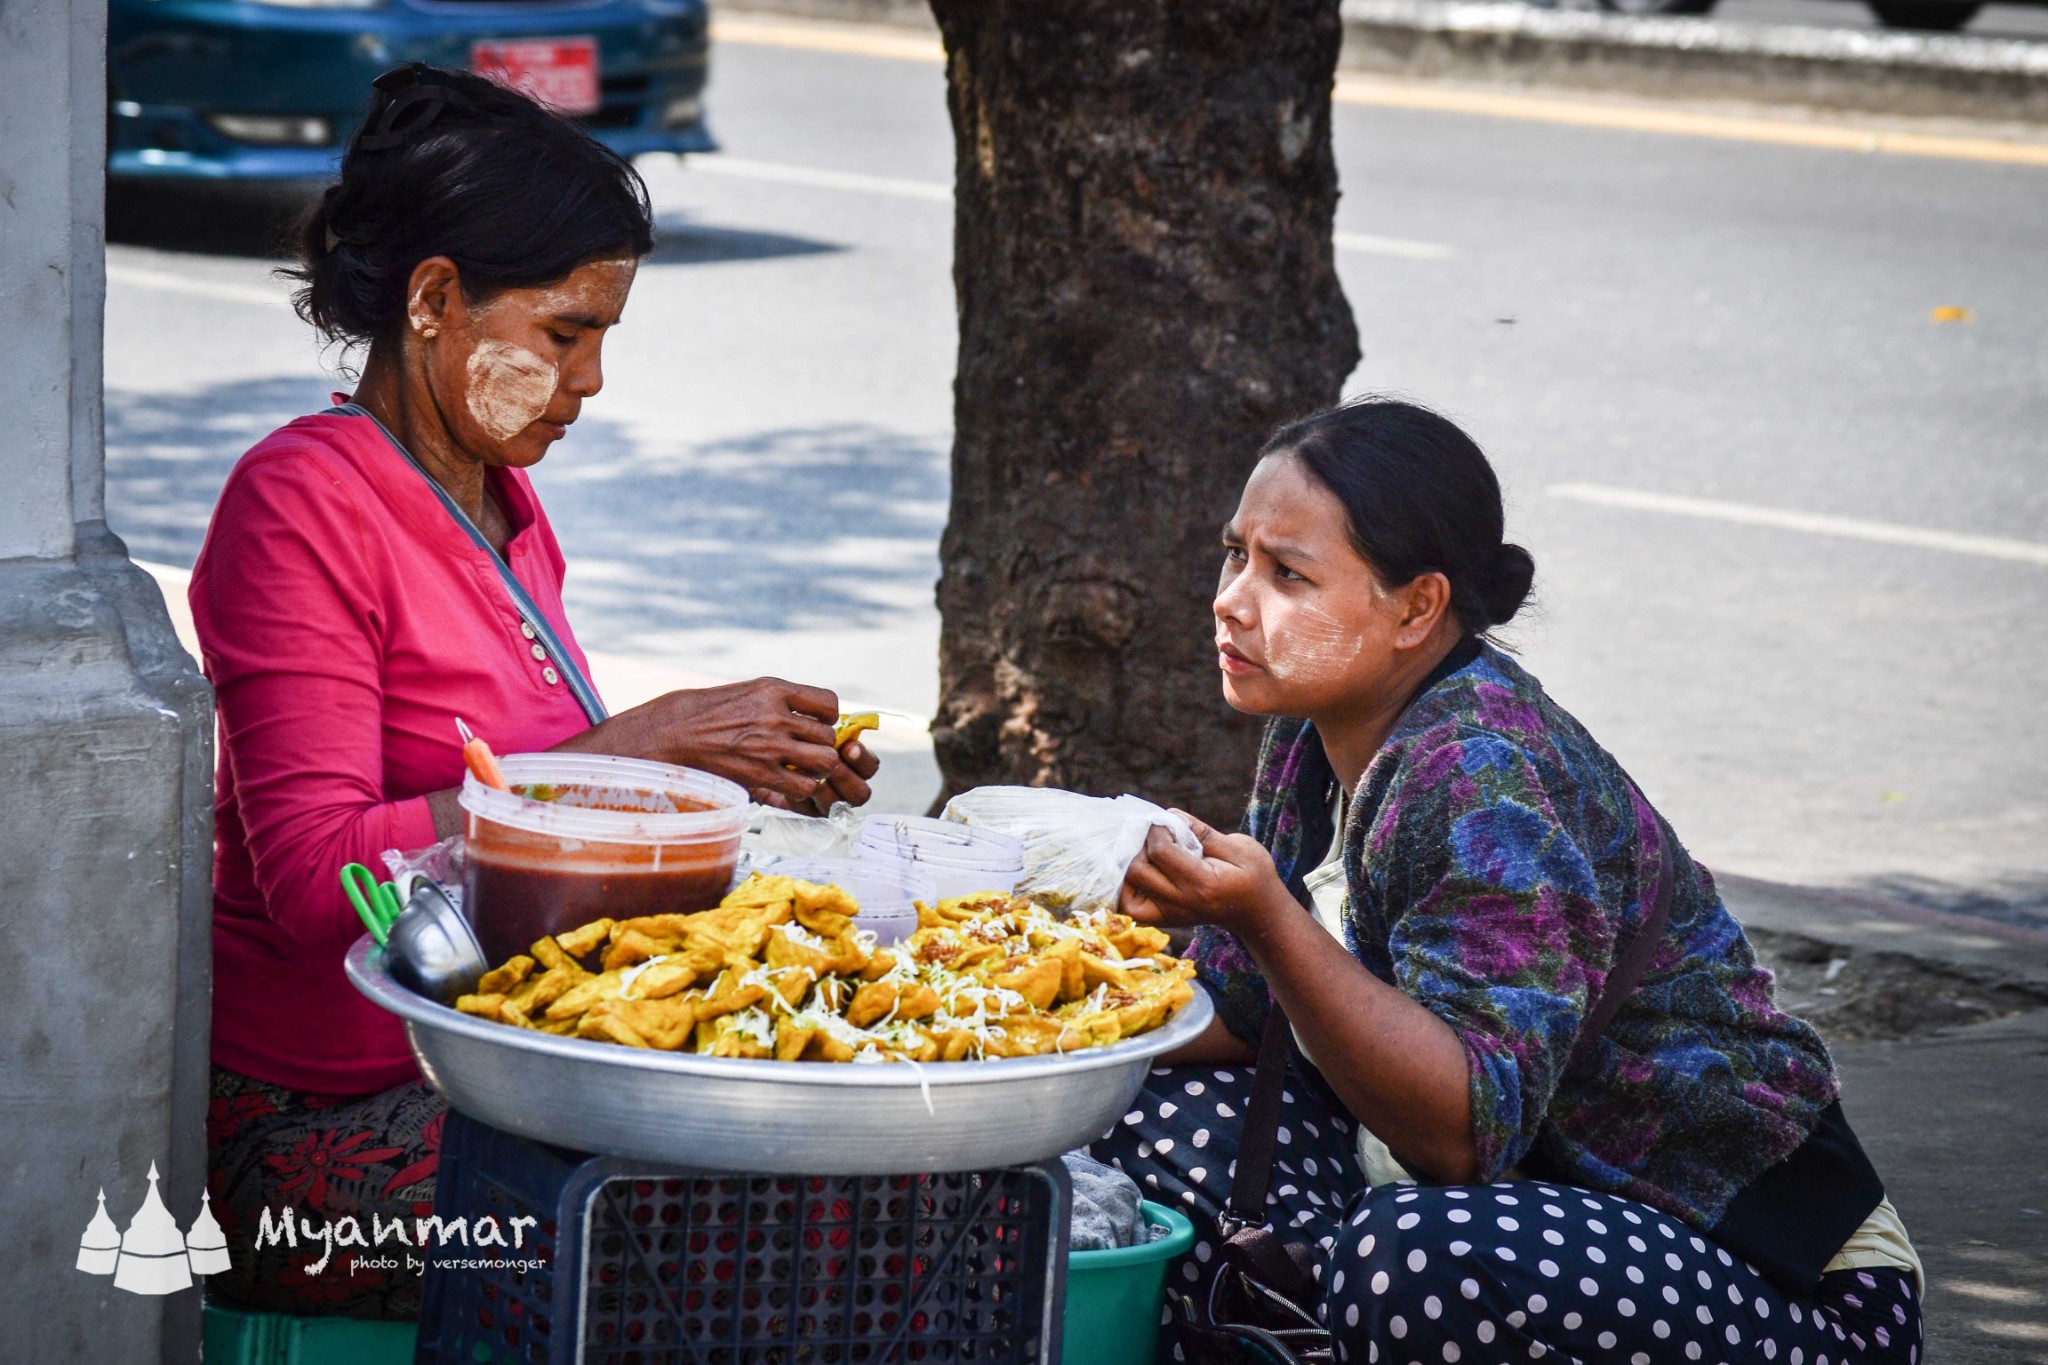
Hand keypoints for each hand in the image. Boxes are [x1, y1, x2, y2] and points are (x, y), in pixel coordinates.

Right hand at [576, 678, 878, 809]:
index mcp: (772, 690)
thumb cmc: (703, 714)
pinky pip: (804, 787)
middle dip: (824, 748)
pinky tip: (786, 786)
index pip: (828, 703)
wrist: (667, 736)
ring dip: (818, 770)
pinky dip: (802, 790)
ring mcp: (769, 748)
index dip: (828, 717)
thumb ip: (779, 701)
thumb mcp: (744, 693)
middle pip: (829, 737)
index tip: (816, 724)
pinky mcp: (760, 776)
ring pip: (824, 763)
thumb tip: (813, 718)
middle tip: (809, 754)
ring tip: (801, 771)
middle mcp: (775, 716)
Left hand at [1118, 810, 1290, 936]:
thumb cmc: (1253, 876)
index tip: (1167, 821)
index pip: (1161, 852)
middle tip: (1154, 835)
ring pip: (1125, 893)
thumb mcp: (1240, 846)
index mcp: (1202, 883)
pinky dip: (1126, 888)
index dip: (1158, 829)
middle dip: (1140, 845)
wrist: (1259, 913)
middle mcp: (1181, 903)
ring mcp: (1170, 915)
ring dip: (1128, 867)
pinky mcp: (1164, 920)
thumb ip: (1203, 832)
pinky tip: (1140, 871)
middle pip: (1136, 871)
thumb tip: (1170, 817)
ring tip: (1145, 852)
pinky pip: (1129, 908)